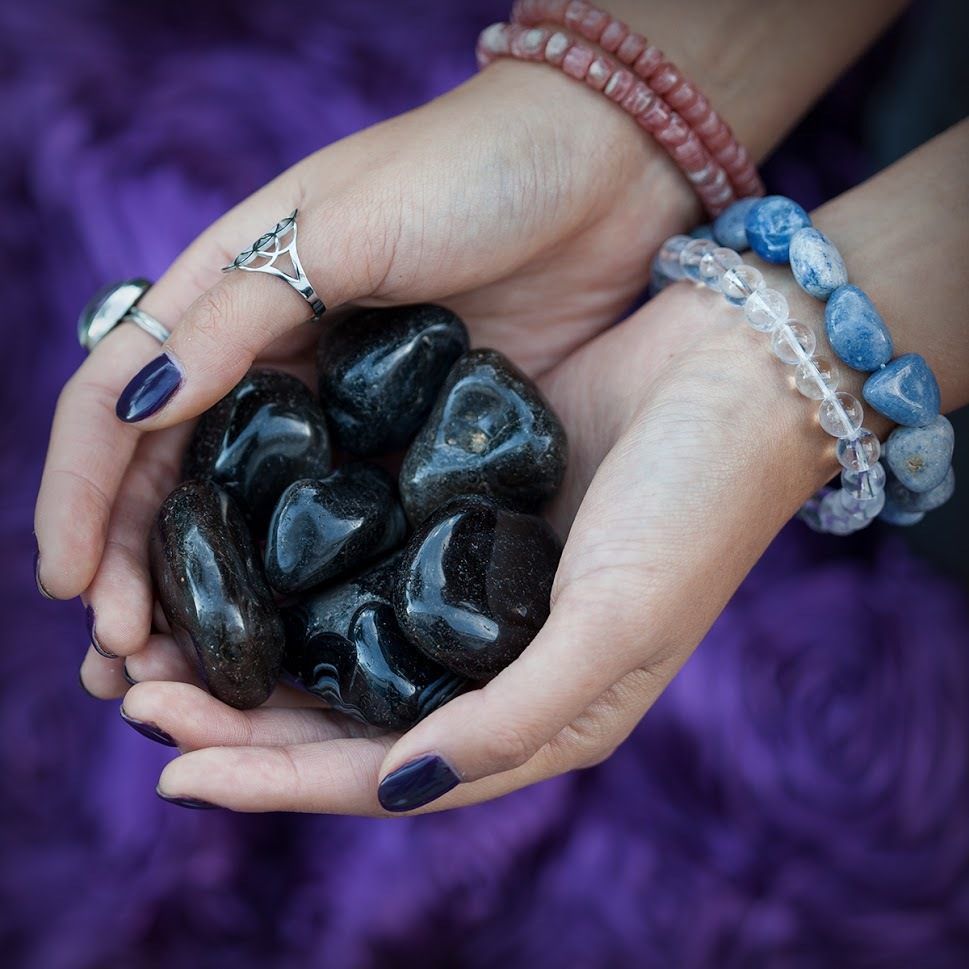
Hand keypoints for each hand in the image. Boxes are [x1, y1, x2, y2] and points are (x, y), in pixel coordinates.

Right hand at [35, 58, 697, 694]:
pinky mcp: (414, 441)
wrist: (597, 170)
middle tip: (126, 671)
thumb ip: (235, 313)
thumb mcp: (341, 226)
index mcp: (230, 297)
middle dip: (139, 576)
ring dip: (213, 599)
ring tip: (187, 684)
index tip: (69, 589)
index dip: (84, 499)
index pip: (119, 407)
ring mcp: (345, 409)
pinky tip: (293, 641)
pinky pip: (343, 524)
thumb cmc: (471, 171)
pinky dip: (305, 584)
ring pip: (252, 517)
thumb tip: (136, 407)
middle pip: (175, 482)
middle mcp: (273, 362)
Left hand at [117, 280, 833, 813]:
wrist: (736, 375)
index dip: (277, 780)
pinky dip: (287, 570)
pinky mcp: (456, 511)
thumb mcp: (621, 626)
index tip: (173, 773)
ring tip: (152, 642)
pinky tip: (228, 555)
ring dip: (246, 648)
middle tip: (134, 696)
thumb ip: (516, 718)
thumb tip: (397, 786)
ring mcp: (470, 584)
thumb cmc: (698, 504)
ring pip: (332, 640)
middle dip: (236, 722)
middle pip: (340, 715)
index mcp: (534, 711)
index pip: (383, 772)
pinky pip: (355, 557)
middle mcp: (491, 658)